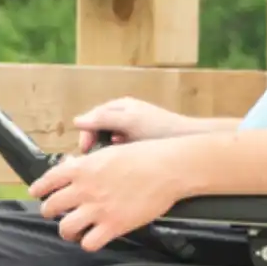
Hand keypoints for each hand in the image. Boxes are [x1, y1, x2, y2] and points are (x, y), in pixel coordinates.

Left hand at [29, 137, 195, 250]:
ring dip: (67, 230)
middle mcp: (84, 189)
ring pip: (65, 228)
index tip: (36, 194)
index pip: (48, 181)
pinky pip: (89, 243)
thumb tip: (73, 168)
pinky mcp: (114, 225)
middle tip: (57, 214)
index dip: (39, 189)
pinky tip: (93, 239)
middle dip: (50, 211)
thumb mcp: (108, 153)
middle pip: (51, 207)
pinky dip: (88, 243)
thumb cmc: (143, 156)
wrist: (167, 168)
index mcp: (82, 169)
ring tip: (72, 230)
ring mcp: (98, 209)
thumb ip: (87, 164)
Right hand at [73, 97, 192, 151]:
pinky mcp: (139, 141)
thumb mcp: (129, 122)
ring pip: (108, 139)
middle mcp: (123, 115)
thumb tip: (77, 121)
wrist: (190, 140)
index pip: (92, 117)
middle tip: (94, 159)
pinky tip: (124, 159)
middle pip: (98, 129)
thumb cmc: (160, 128)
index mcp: (120, 106)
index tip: (84, 150)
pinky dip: (118, 153)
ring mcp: (131, 128)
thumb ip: (103, 119)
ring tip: (110, 159)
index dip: (85, 133)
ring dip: (106, 149)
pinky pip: (120, 147)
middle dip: (94, 143)